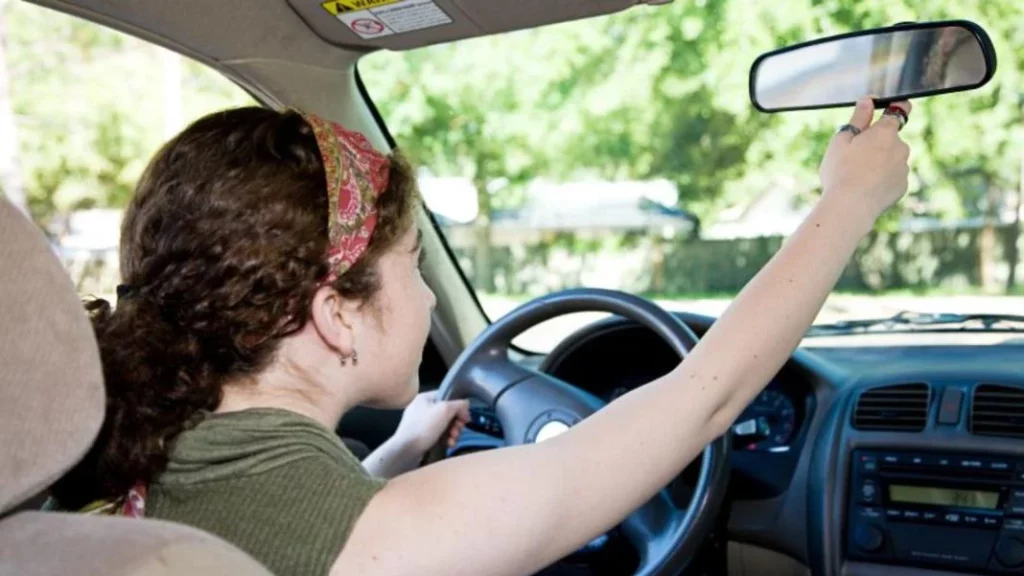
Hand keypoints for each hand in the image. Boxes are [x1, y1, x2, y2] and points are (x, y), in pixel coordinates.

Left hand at [393, 391, 470, 454]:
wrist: (406, 450)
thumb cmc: (425, 426)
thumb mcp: (445, 410)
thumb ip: (459, 404)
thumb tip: (466, 405)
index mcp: (424, 397)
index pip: (447, 397)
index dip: (459, 406)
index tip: (465, 418)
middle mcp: (421, 408)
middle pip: (446, 412)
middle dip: (456, 423)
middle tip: (459, 430)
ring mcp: (419, 422)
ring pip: (443, 424)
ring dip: (452, 432)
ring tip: (453, 440)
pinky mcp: (419, 436)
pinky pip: (437, 434)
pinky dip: (445, 438)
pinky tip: (449, 444)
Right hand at [819, 97, 911, 222]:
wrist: (849, 207)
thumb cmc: (841, 171)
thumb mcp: (842, 141)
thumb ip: (858, 119)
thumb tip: (868, 101)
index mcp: (886, 131)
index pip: (901, 108)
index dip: (894, 106)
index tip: (886, 109)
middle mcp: (901, 146)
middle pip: (891, 138)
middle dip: (878, 142)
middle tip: (855, 156)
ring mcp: (904, 167)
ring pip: (892, 158)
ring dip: (880, 162)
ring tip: (858, 176)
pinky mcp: (903, 186)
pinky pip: (893, 177)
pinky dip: (882, 179)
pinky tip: (865, 187)